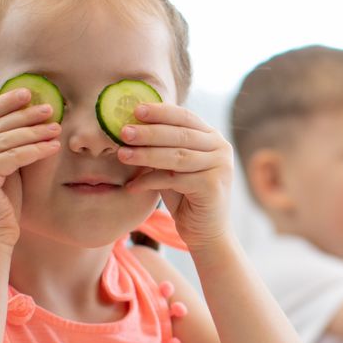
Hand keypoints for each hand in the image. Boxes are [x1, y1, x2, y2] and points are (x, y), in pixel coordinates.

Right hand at [0, 89, 62, 248]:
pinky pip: (11, 157)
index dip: (2, 104)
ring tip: (55, 126)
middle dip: (22, 115)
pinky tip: (53, 146)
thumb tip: (21, 118)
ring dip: (33, 131)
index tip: (26, 93)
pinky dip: (35, 150)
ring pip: (3, 140)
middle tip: (48, 107)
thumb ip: (1, 147)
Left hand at [117, 103, 232, 249]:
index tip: (135, 110)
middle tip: (123, 132)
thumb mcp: (172, 166)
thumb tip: (131, 127)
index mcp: (212, 137)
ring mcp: (219, 166)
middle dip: (149, 132)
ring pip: (176, 156)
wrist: (205, 232)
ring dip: (146, 155)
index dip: (160, 112)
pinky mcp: (212, 186)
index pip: (185, 117)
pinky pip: (174, 179)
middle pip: (180, 134)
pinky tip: (132, 186)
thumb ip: (161, 147)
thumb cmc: (185, 196)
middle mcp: (220, 148)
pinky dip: (150, 181)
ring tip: (122, 155)